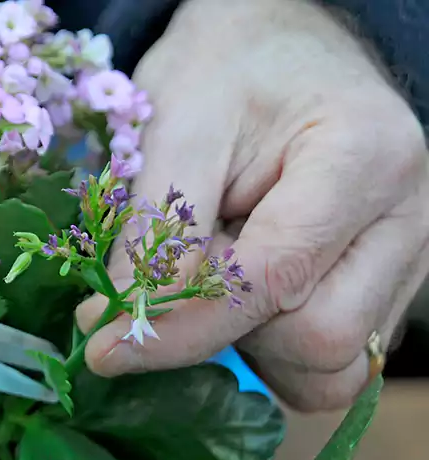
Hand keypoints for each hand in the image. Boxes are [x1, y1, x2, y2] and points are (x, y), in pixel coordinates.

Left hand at [77, 0, 428, 410]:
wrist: (274, 47)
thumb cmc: (227, 69)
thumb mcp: (178, 127)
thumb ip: (156, 231)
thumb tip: (116, 326)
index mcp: (364, 159)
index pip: (274, 278)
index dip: (183, 323)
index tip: (106, 345)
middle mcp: (405, 221)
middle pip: (321, 341)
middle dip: (228, 329)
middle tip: (180, 271)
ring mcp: (404, 261)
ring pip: (330, 366)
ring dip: (251, 345)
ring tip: (217, 269)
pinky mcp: (382, 289)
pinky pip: (328, 360)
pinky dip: (269, 346)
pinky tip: (240, 290)